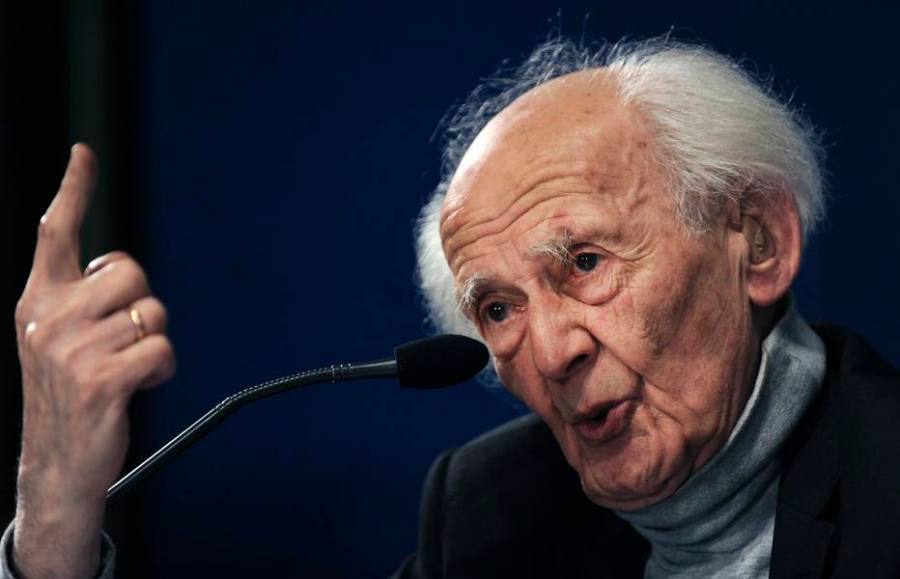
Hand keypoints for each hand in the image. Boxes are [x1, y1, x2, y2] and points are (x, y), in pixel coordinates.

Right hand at [11, 144, 174, 578]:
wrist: (56, 463)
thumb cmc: (69, 396)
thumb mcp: (58, 340)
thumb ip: (79, 301)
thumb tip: (117, 268)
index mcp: (38, 302)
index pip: (56, 233)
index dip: (74, 190)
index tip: (83, 153)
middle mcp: (48, 318)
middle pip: (131, 272)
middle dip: (143, 304)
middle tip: (122, 341)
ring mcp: (72, 349)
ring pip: (154, 313)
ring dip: (154, 342)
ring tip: (125, 370)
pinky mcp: (101, 380)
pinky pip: (163, 349)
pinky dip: (162, 369)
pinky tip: (137, 387)